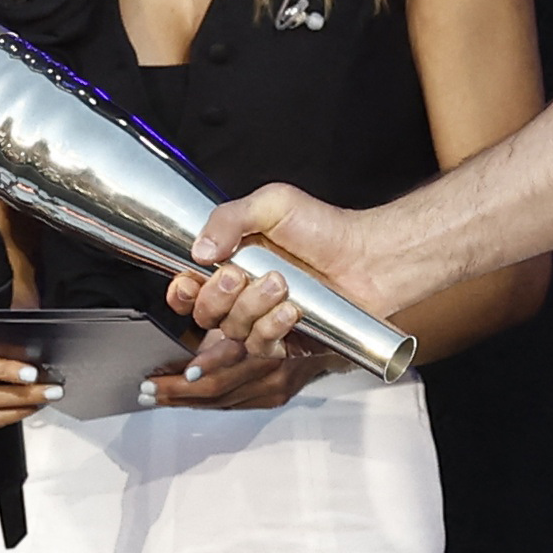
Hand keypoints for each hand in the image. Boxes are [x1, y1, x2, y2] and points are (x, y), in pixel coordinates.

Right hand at [177, 187, 393, 392]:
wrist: (370, 257)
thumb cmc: (325, 228)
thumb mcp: (273, 204)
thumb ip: (228, 219)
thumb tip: (198, 251)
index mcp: (231, 263)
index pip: (189, 287)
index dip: (182, 291)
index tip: (189, 281)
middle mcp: (243, 296)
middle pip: (204, 314)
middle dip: (218, 296)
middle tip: (242, 275)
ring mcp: (264, 321)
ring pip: (233, 331)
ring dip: (252, 308)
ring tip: (282, 284)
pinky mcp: (287, 343)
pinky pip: (263, 348)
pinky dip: (273, 328)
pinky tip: (294, 309)